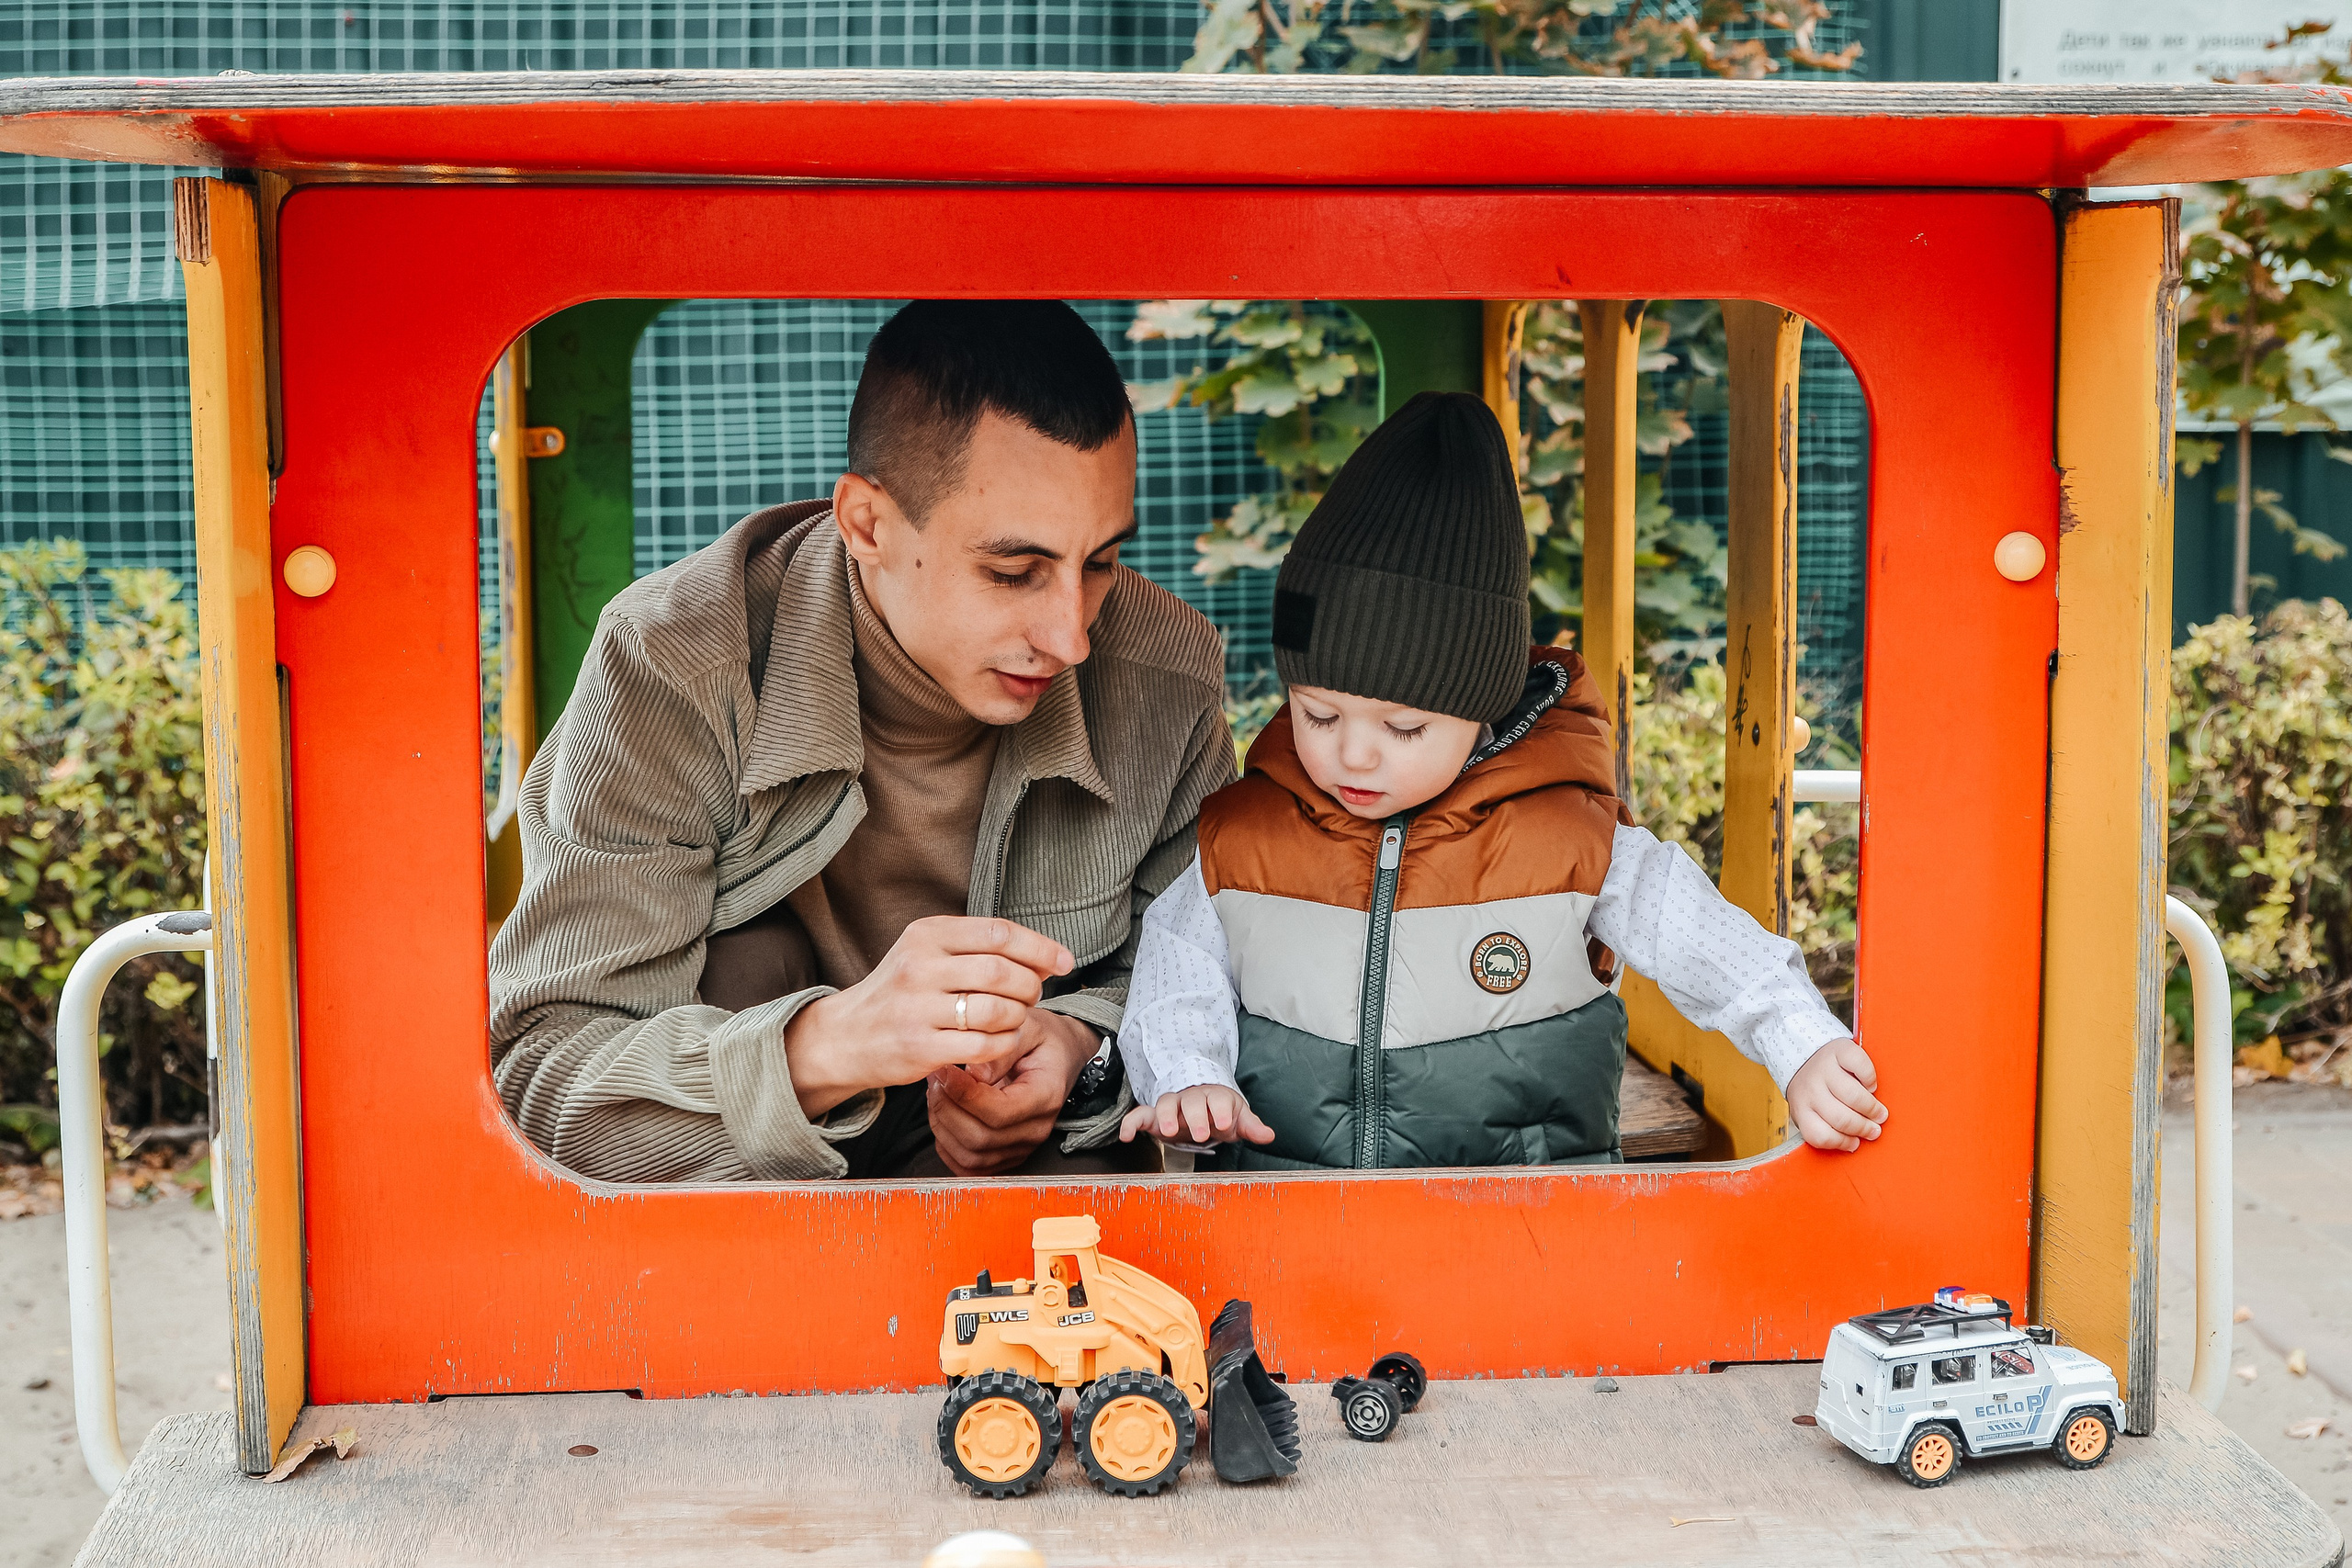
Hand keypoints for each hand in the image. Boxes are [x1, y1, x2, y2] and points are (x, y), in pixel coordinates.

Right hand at [783, 915, 1072, 1117]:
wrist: (846, 1036)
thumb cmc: (900, 992)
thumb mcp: (928, 954)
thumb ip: (979, 949)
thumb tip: (1047, 955)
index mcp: (926, 934)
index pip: (998, 932)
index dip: (1040, 947)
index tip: (1064, 961)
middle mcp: (919, 966)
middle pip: (1001, 971)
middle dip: (1030, 985)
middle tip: (1032, 995)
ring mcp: (917, 1008)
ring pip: (996, 1009)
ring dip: (1018, 1016)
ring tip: (1015, 1017)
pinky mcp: (919, 1047)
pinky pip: (983, 1045)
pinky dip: (1003, 1043)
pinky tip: (1000, 1040)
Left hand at [926, 1010, 1096, 1175]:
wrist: (1059, 1058)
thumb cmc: (1043, 1042)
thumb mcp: (1028, 1028)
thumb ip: (1000, 1051)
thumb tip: (972, 1076)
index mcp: (1045, 1097)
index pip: (999, 1112)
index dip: (964, 1096)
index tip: (945, 1071)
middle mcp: (1036, 1130)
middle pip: (980, 1139)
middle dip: (947, 1109)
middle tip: (936, 1078)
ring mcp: (1022, 1148)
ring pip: (970, 1156)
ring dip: (943, 1126)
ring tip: (937, 1094)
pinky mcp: (1006, 1157)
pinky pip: (968, 1167)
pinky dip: (947, 1146)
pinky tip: (944, 1116)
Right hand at [1118, 1084, 1274, 1147]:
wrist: (1200, 1107)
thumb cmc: (1221, 1114)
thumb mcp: (1237, 1120)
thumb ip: (1250, 1127)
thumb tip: (1269, 1136)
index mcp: (1215, 1096)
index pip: (1218, 1099)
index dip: (1221, 1110)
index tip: (1225, 1124)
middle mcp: (1191, 1098)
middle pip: (1191, 1101)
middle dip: (1196, 1115)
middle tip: (1202, 1134)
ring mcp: (1172, 1106)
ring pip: (1166, 1103)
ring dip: (1165, 1116)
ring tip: (1167, 1131)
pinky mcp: (1154, 1117)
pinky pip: (1140, 1115)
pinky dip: (1131, 1123)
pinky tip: (1126, 1137)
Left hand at [1787, 1038, 1886, 1151]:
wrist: (1805, 1052)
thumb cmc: (1814, 1089)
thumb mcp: (1809, 1110)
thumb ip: (1824, 1126)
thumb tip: (1854, 1144)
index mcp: (1801, 1108)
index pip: (1819, 1135)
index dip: (1841, 1142)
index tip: (1855, 1143)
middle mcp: (1810, 1088)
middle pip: (1840, 1118)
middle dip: (1863, 1127)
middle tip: (1875, 1129)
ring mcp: (1824, 1068)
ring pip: (1853, 1096)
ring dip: (1870, 1108)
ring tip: (1878, 1113)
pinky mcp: (1839, 1051)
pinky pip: (1861, 1067)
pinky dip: (1870, 1079)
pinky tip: (1870, 1086)